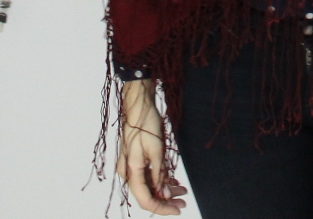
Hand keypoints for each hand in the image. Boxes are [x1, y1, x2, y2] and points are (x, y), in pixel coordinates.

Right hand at [117, 79, 187, 214]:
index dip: (162, 208)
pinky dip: (160, 179)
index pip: (146, 200)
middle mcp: (129, 173)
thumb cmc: (145, 124)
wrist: (138, 105)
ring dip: (165, 189)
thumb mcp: (157, 150)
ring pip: (149, 185)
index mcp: (132, 172)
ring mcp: (132, 166)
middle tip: (183, 201)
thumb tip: (165, 196)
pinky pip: (148, 176)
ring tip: (182, 190)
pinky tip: (173, 181)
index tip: (178, 209)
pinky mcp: (136, 160)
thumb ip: (160, 174)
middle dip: (166, 200)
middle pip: (148, 194)